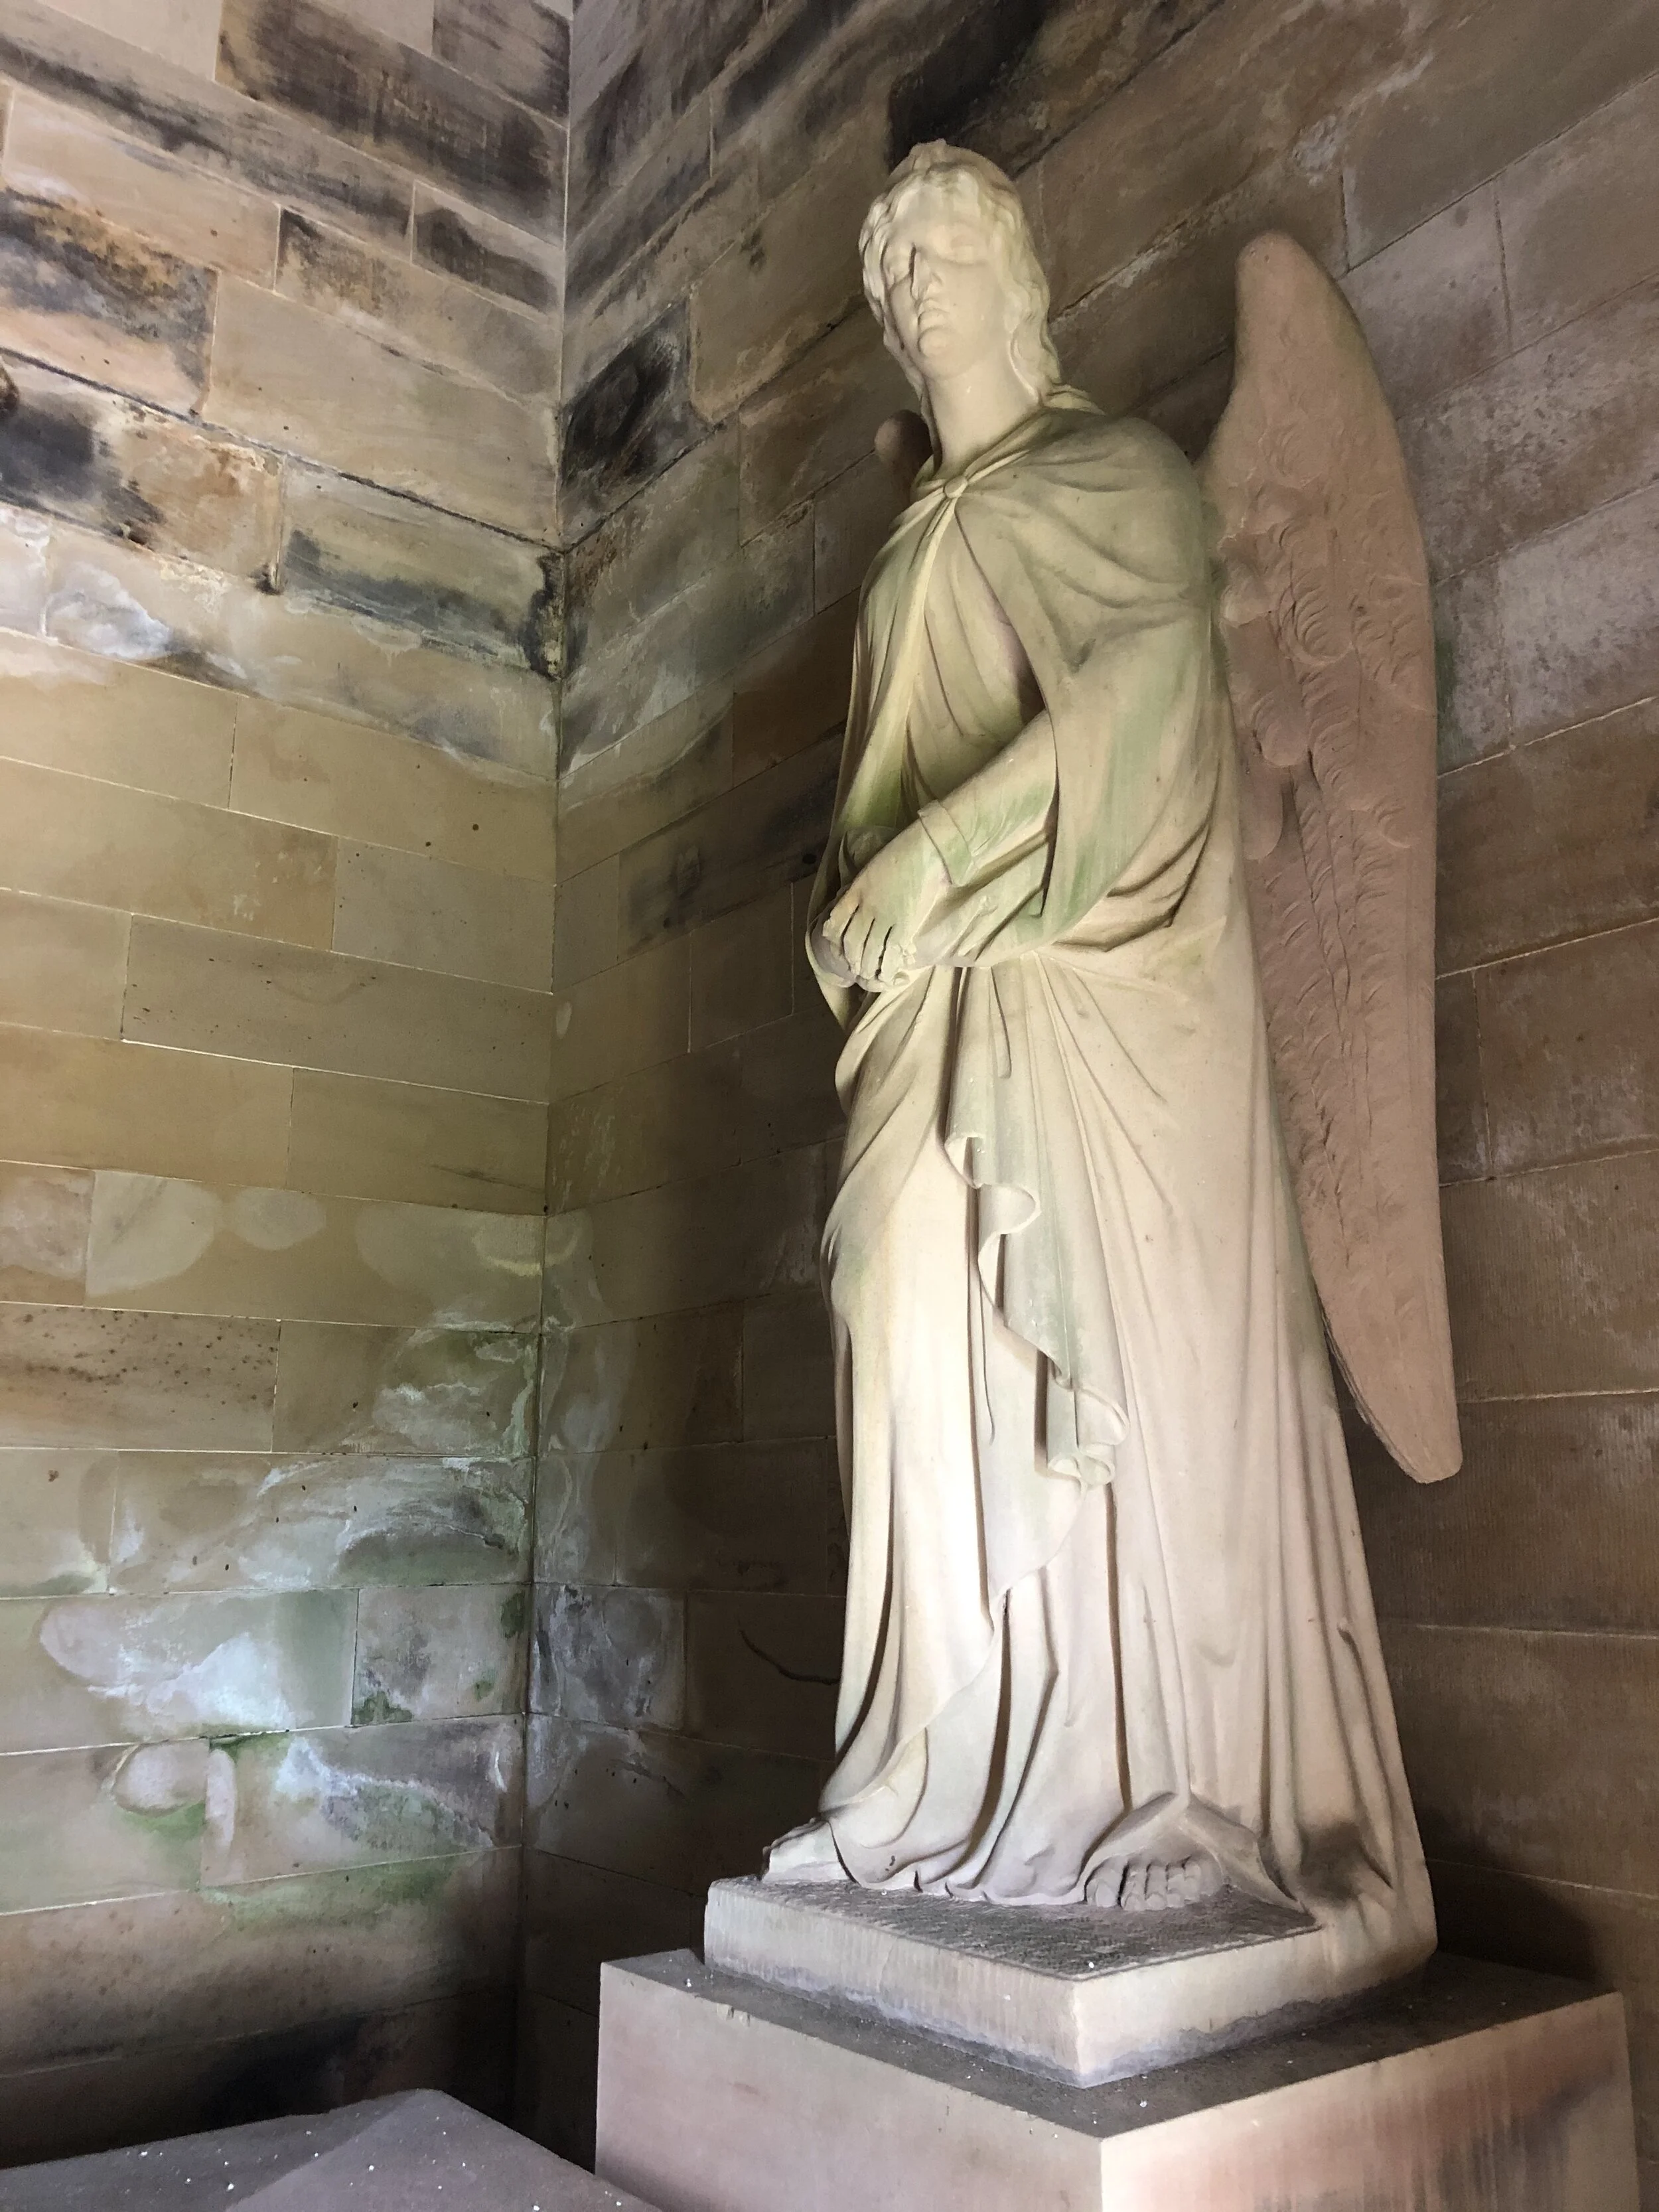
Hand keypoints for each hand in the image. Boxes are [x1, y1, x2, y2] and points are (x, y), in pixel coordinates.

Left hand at [812, 824, 948, 989]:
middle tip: (855, 969)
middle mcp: (866, 907)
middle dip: (852, 959)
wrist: (926, 851)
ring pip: (870, 948)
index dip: (836, 940)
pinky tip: (887, 973)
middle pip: (852, 940)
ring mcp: (885, 917)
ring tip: (868, 975)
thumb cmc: (900, 855)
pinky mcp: (905, 923)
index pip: (837, 922)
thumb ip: (858, 890)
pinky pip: (891, 950)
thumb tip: (849, 906)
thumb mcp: (869, 870)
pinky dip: (887, 965)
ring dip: (867, 966)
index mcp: (855, 892)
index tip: (840, 949)